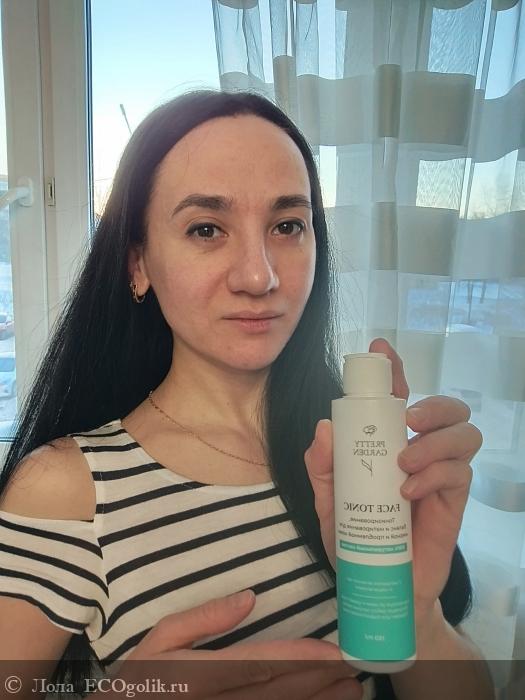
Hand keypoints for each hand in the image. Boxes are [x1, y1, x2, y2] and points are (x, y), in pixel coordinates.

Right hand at [109, 590, 362, 699]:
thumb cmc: (142, 680)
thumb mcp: (160, 639)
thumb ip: (203, 617)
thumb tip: (249, 597)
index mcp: (202, 672)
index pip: (261, 663)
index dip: (300, 659)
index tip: (333, 653)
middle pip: (278, 692)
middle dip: (320, 684)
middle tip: (355, 675)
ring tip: (349, 694)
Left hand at [304, 338, 481, 623]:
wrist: (380, 584)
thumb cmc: (355, 537)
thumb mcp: (327, 502)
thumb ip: (321, 466)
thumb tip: (324, 427)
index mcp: (389, 442)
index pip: (397, 397)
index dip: (393, 370)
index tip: (381, 349)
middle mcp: (420, 450)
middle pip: (447, 408)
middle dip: (433, 404)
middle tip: (408, 419)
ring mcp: (441, 474)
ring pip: (463, 434)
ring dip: (436, 441)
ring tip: (404, 462)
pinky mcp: (454, 500)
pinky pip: (459, 473)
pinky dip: (434, 475)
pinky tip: (407, 492)